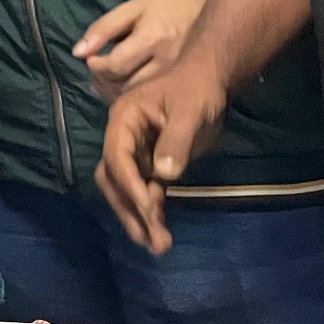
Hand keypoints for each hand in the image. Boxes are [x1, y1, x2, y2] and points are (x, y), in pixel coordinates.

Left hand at [73, 0, 207, 100]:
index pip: (116, 65)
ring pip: (141, 98)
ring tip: (107, 82)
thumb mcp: (131, 9)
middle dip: (104, 84)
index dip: (96, 67)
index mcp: (153, 37)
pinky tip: (125, 88)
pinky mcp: (185, 84)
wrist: (205, 6)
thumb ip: (103, 29)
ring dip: (116, 94)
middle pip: (127, 86)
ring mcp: (179, 75)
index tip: (91, 60)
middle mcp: (168, 60)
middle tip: (95, 76)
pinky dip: (134, 98)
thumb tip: (78, 53)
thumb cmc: (164, 6)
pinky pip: (153, 100)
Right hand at [94, 56, 229, 254]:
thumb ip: (176, 141)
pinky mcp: (149, 162)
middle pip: (114, 179)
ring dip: (138, 216)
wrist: (209, 79)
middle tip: (149, 240)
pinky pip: (142, 190)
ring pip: (125, 188)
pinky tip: (160, 229)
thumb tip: (164, 175)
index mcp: (123, 120)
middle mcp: (121, 137)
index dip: (130, 186)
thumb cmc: (197, 89)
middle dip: (130, 210)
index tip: (148, 211)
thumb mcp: (190, 111)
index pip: (118, 158)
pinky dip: (149, 210)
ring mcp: (134, 152)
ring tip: (157, 244)